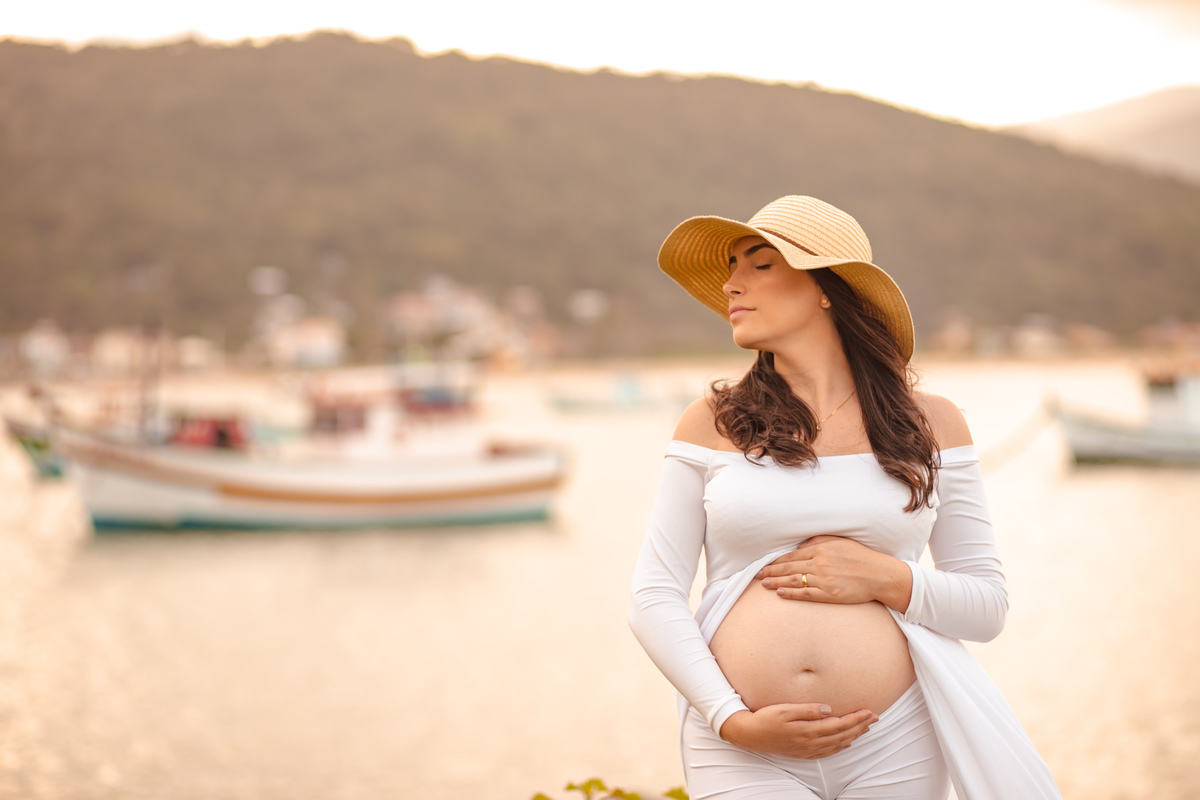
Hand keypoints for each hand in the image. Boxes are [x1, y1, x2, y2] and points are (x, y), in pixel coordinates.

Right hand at [719, 704, 877, 757]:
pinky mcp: (802, 753)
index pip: (840, 724)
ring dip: (854, 736)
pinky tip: (846, 743)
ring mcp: (807, 749)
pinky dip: (840, 747)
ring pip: (838, 744)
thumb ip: (808, 709)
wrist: (749, 735)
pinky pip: (828, 752)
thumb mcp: (785, 709)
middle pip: (843, 735)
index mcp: (808, 730)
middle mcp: (811, 742)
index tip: (870, 711)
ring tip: (865, 728)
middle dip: (860, 726)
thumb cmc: (765, 717)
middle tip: (875, 718)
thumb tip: (829, 709)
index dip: (856, 718)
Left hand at [755, 535, 912, 611]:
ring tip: (763, 584)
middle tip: (756, 575)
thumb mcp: (839, 542)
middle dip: (770, 571)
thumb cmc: (860, 557)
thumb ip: (818, 542)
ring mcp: (823, 579)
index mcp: (820, 549)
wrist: (879, 575)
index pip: (791, 556)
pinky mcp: (829, 593)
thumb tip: (800, 546)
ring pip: (793, 580)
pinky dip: (790, 593)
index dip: (775, 561)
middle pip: (788, 568)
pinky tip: (780, 594)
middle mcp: (819, 563)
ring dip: (775, 582)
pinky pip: (805, 594)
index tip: (764, 564)